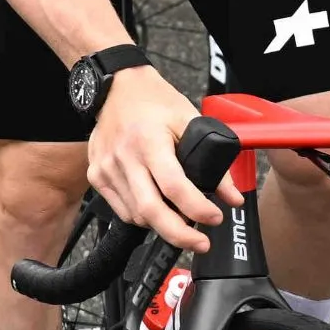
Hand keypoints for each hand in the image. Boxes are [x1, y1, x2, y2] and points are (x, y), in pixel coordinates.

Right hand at [86, 61, 224, 253]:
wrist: (115, 86)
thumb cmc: (154, 101)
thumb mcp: (190, 121)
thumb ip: (213, 161)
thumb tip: (232, 198)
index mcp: (149, 141)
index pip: (174, 186)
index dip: (197, 209)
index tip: (215, 217)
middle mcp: (124, 158)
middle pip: (151, 211)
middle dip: (179, 235)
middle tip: (200, 243)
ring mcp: (106, 169)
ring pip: (136, 215)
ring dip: (162, 225)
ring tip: (182, 221)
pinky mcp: (96, 176)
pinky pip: (122, 210)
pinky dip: (143, 216)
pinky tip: (157, 208)